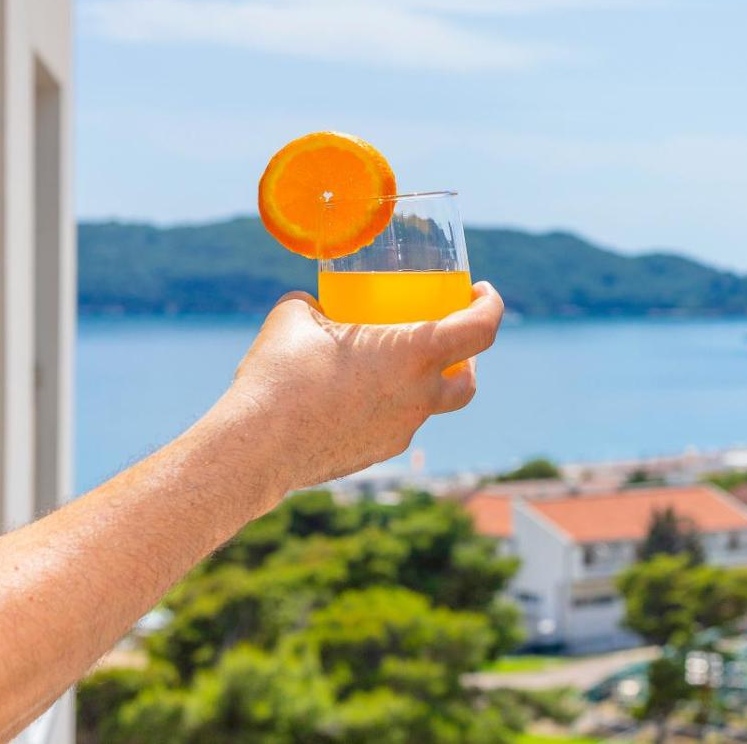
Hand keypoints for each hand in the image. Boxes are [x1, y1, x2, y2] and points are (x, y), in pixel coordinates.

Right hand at [228, 281, 502, 493]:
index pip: (482, 330)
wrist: (256, 447)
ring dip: (422, 384)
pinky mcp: (376, 453)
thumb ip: (316, 304)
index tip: (481, 292)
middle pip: (468, 382)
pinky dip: (387, 406)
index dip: (490, 306)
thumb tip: (315, 307)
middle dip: (466, 358)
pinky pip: (394, 424)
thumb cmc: (280, 374)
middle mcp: (419, 397)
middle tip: (445, 337)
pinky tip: (352, 397)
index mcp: (415, 354)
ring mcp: (401, 431)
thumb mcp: (296, 315)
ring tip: (388, 365)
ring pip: (428, 406)